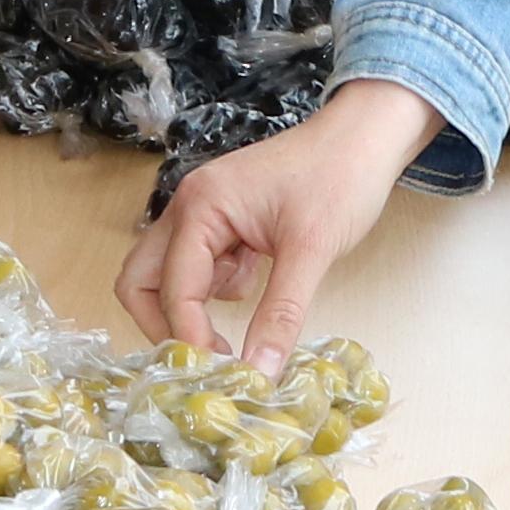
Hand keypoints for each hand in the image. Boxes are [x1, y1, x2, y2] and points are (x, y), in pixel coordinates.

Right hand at [118, 73, 441, 363]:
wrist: (367, 136)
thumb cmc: (342, 177)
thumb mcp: (312, 250)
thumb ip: (281, 314)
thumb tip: (259, 373)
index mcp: (201, 207)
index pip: (173, 288)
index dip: (189, 336)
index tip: (219, 373)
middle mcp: (190, 207)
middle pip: (142, 279)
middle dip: (165, 323)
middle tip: (206, 358)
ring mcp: (205, 213)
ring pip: (169, 275)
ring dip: (194, 304)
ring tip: (246, 308)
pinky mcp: (225, 222)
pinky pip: (201, 266)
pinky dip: (219, 286)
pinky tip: (259, 277)